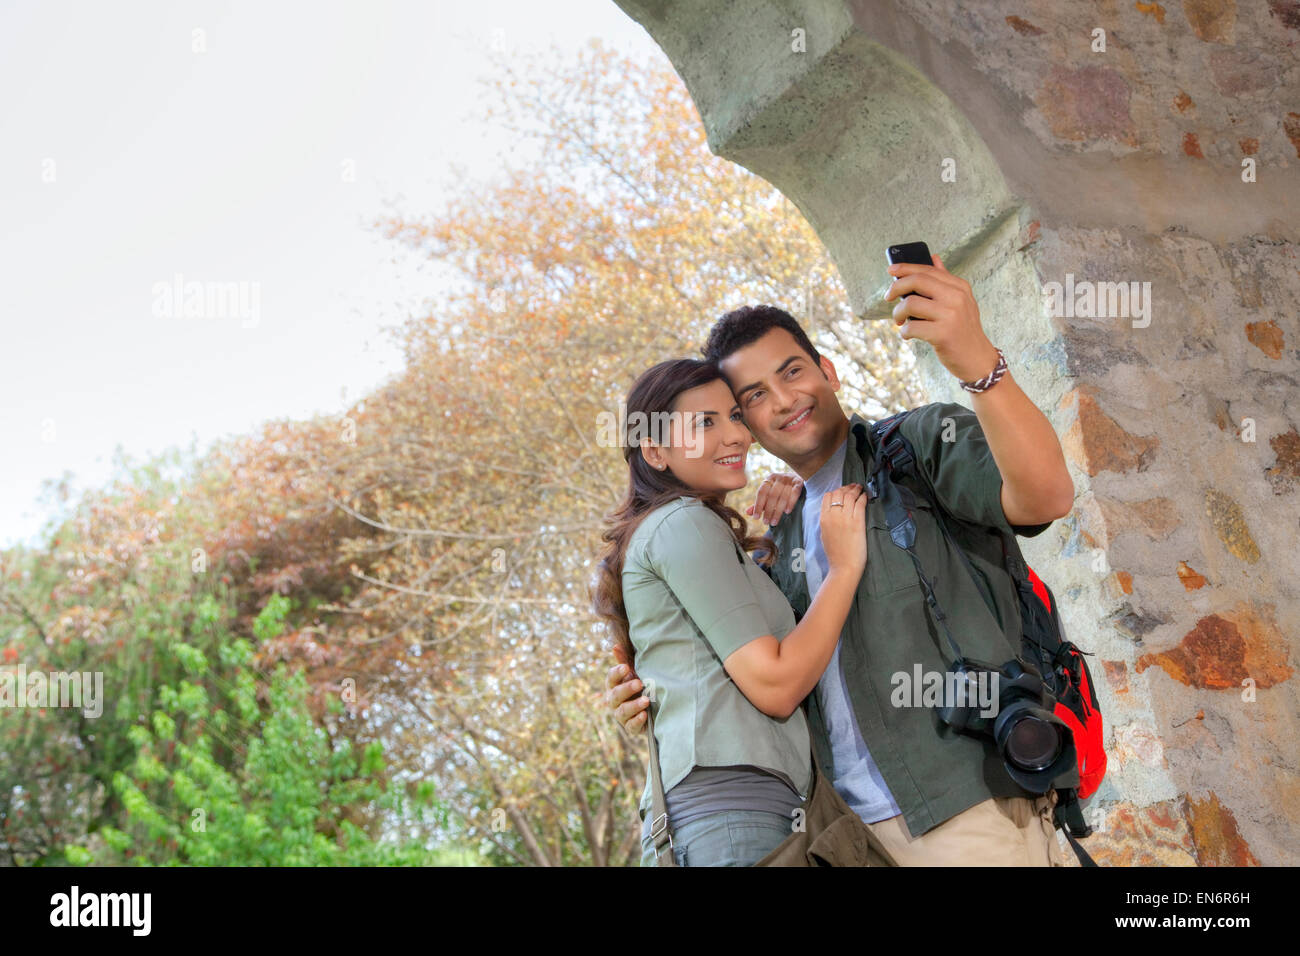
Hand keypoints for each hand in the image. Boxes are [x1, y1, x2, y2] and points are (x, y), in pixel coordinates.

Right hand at [604, 646, 647, 734]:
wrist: (651, 710)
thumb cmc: (639, 687)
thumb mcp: (634, 673)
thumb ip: (624, 662)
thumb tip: (615, 646)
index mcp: (614, 686)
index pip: (611, 678)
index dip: (617, 672)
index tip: (626, 667)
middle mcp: (614, 701)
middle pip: (616, 695)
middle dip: (627, 689)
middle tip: (640, 683)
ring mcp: (621, 715)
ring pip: (623, 711)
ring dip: (634, 705)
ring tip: (646, 700)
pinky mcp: (630, 727)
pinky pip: (631, 726)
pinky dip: (637, 721)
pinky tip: (644, 715)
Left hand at [745, 473, 802, 525]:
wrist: (797, 479)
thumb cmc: (781, 489)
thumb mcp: (769, 494)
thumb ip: (760, 503)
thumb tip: (747, 513)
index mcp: (769, 479)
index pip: (761, 492)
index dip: (758, 505)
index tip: (756, 517)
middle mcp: (779, 478)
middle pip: (772, 496)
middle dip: (768, 511)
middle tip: (765, 522)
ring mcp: (790, 479)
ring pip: (783, 497)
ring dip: (778, 511)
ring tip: (774, 522)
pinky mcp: (799, 483)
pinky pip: (795, 493)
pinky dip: (790, 503)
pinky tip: (787, 512)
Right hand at [819, 483, 866, 573]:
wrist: (844, 566)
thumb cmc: (835, 554)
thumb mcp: (824, 534)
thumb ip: (827, 521)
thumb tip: (833, 510)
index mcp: (823, 519)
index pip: (827, 496)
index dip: (836, 491)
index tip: (843, 491)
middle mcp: (833, 516)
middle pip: (839, 493)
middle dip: (847, 488)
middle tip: (854, 487)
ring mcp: (845, 519)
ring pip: (850, 496)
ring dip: (856, 490)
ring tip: (860, 489)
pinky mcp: (858, 522)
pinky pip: (860, 504)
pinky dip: (863, 497)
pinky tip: (865, 497)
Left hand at [884, 253, 1000, 382]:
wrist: (977, 359)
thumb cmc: (963, 330)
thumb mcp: (960, 301)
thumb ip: (945, 280)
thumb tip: (933, 257)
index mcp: (960, 287)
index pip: (928, 270)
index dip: (906, 268)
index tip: (891, 270)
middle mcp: (957, 297)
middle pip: (917, 281)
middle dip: (896, 287)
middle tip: (888, 297)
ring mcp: (951, 315)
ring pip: (910, 303)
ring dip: (898, 313)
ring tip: (900, 321)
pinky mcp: (943, 334)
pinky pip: (911, 326)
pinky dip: (904, 331)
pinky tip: (908, 335)